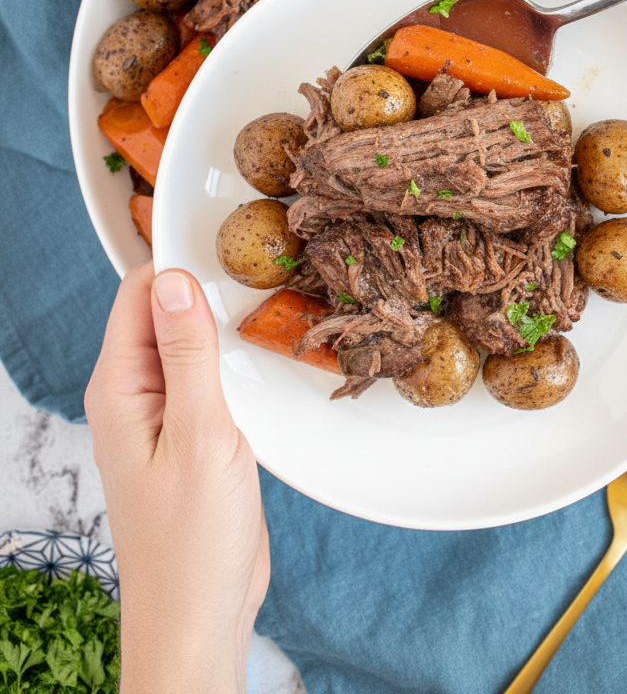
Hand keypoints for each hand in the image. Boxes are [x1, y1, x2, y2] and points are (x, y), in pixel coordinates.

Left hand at [85, 263, 269, 693]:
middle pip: (166, 311)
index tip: (232, 238)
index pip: (141, 294)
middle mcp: (137, 394)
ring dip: (227, 323)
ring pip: (192, 342)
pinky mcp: (195, 434)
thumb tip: (175, 279)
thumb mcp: (200, 438)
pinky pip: (209, 376)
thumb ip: (188, 355)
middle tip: (267, 263)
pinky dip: (237, 359)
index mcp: (121, 389)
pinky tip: (270, 353)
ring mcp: (166, 414)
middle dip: (209, 286)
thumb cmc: (192, 543)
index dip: (182, 260)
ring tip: (278, 296)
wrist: (200, 615)